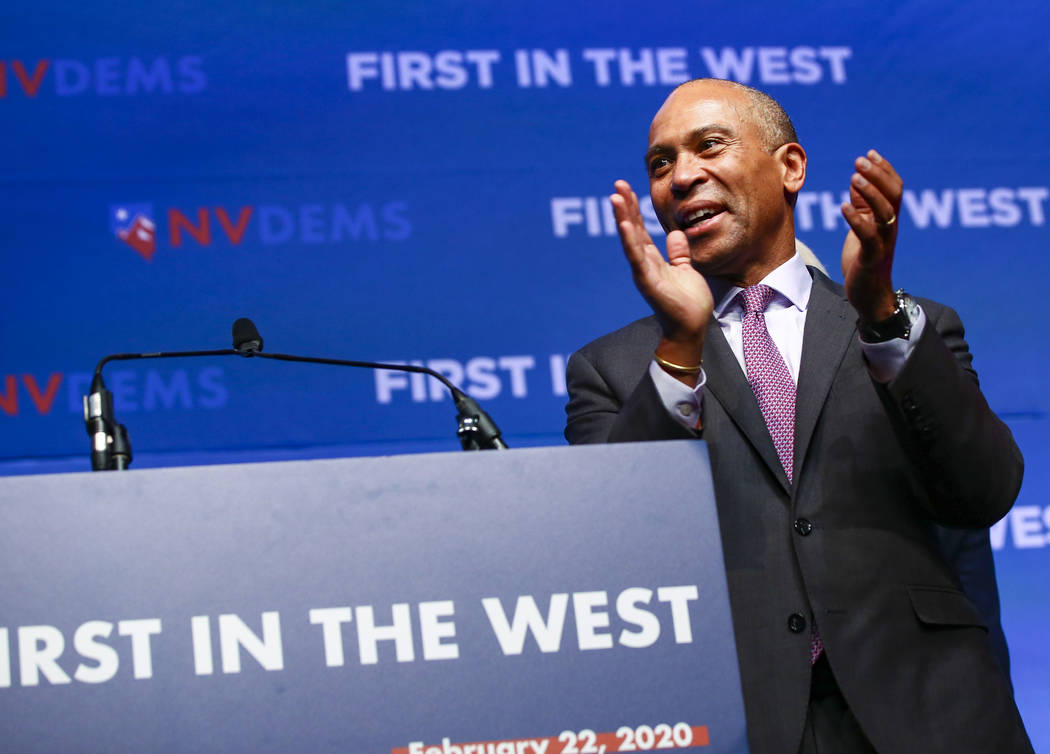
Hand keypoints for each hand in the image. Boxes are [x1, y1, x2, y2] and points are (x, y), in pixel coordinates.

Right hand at [610, 180, 712, 382]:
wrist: (691, 327)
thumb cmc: (688, 302)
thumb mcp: (685, 270)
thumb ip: (678, 253)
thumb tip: (675, 234)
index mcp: (652, 260)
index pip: (640, 229)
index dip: (633, 209)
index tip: (627, 188)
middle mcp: (643, 264)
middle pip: (632, 230)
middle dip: (625, 207)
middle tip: (617, 184)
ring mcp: (643, 272)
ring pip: (630, 240)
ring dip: (622, 218)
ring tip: (616, 197)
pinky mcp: (647, 281)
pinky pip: (637, 257)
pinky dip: (630, 240)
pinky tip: (625, 224)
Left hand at [840, 149, 901, 322]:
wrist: (870, 296)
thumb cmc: (865, 260)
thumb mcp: (863, 228)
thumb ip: (862, 206)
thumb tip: (856, 180)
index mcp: (889, 220)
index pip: (895, 188)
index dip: (885, 170)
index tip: (870, 153)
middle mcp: (891, 228)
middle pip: (893, 195)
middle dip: (878, 175)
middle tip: (860, 160)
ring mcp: (884, 242)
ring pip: (885, 211)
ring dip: (871, 192)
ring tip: (854, 177)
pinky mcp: (873, 257)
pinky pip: (868, 235)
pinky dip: (856, 219)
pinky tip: (843, 207)